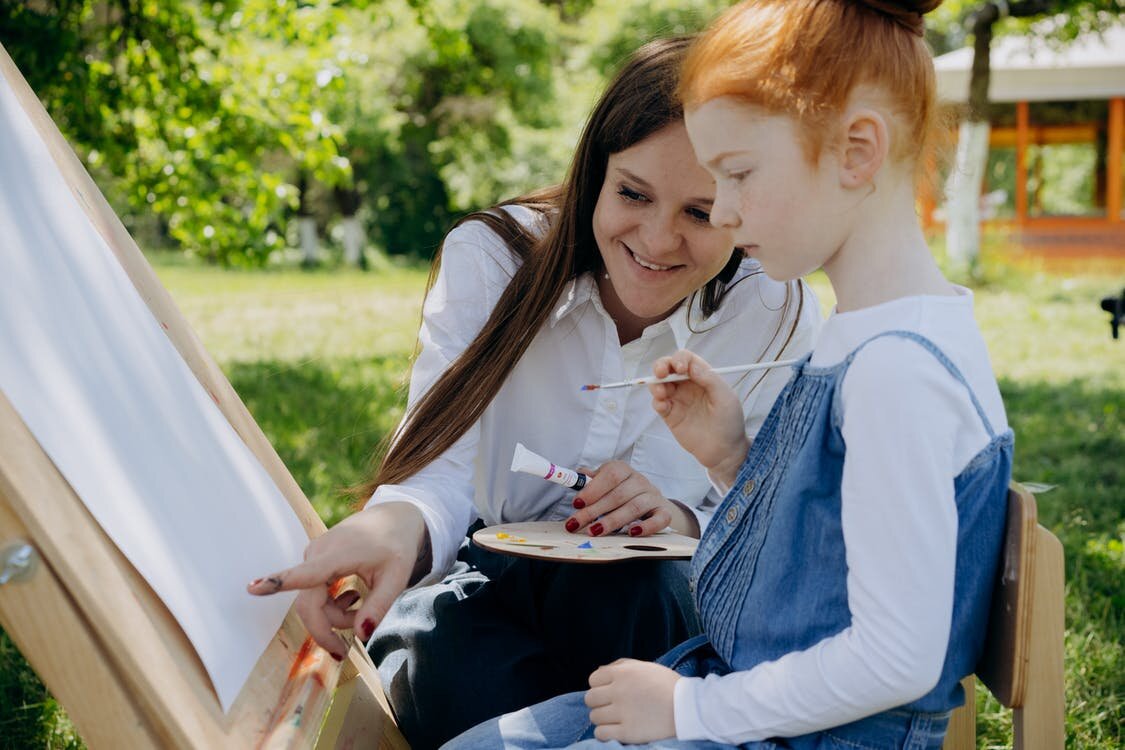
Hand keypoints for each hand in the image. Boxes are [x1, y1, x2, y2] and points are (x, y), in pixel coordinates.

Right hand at [246, 502, 426, 659]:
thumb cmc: (397, 546)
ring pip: (313, 601)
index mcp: (338, 555)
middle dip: (328, 628)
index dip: (277, 583)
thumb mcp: (397, 578)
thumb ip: (379, 607)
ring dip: (335, 614)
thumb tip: (361, 636)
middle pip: (309, 604)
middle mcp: (318, 553)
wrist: (394, 518)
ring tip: (361, 604)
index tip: (252, 588)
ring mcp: (313, 555)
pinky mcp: (314, 559)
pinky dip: (331, 603)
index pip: (305, 574)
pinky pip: (314, 592)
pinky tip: (352, 595)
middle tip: (344, 650)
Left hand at [565, 461, 690, 537]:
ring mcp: (653, 496)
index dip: (593, 489)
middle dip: (594, 510)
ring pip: (635, 507)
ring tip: (595, 531)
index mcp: (623, 470)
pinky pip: (660, 519)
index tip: (576, 503)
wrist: (653, 503)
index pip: (611, 474)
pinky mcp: (664, 513)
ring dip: (613, 520)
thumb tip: (576, 476)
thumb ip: (591, 481)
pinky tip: (631, 533)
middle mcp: (640, 481)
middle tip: (576, 523)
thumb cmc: (622, 493)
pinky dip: (646, 526)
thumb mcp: (606, 484)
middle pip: (619, 494)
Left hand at [585, 659, 678, 742]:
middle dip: (599, 702)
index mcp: (623, 673)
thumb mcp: (645, 667)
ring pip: (594, 716)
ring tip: (616, 719)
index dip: (599, 686)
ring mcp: (622, 712)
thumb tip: (598, 671)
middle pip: (590, 698)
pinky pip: (601, 734)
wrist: (689, 707)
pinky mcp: (628, 732)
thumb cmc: (668, 685)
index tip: (609, 692)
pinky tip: (616, 730)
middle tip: (612, 707)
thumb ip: (621, 665)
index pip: (593, 679)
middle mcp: (619, 691)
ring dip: (603, 718)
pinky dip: (605, 733)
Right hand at [649, 351, 748, 488]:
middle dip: (661, 366)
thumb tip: (692, 366)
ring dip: (656, 384)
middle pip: (668, 368)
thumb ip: (710, 379)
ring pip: (659, 384)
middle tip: (661, 373)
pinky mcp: (671, 416)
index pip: (687, 359)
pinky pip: (658, 404)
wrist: (724, 452)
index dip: (680, 359)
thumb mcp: (726, 398)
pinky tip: (664, 406)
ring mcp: (678, 400)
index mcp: (703, 377)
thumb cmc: (730, 423)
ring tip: (661, 393)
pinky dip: (657, 402)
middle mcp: (688, 386)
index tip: (680, 369)